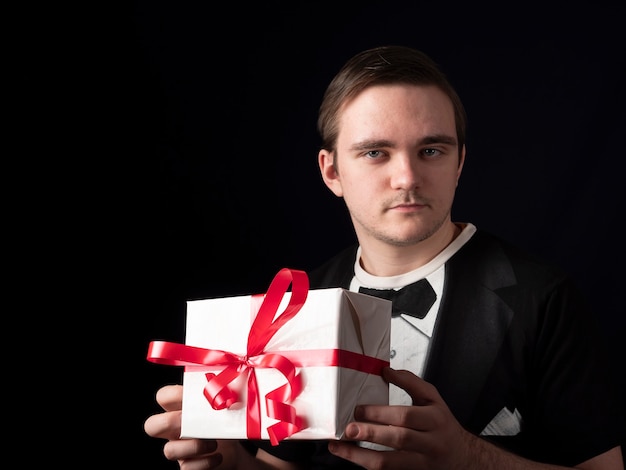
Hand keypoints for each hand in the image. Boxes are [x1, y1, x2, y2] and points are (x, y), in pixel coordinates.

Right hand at [144, 384, 240, 468]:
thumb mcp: (222, 409)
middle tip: (191, 420)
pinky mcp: (189, 466)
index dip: (171, 394)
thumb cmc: (224, 425)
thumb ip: (220, 399)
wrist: (233, 452)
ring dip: (194, 446)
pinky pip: (187, 468)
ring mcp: (179, 450)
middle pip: (151, 425)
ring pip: (169, 451)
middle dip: (170, 421)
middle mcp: (175, 430)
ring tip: (214, 442)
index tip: (191, 395)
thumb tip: (228, 392)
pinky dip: (205, 462)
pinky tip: (218, 456)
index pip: (163, 397)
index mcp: (180, 410)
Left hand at [327, 367, 474, 469]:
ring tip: (340, 447)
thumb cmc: (442, 425)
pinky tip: (351, 457)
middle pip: (399, 438)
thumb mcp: (433, 399)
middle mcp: (430, 443)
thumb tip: (386, 371)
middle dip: (371, 433)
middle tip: (349, 428)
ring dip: (361, 456)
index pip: (406, 416)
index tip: (359, 409)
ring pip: (390, 463)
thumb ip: (411, 383)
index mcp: (435, 419)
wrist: (462, 456)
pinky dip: (367, 465)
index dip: (381, 412)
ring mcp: (421, 463)